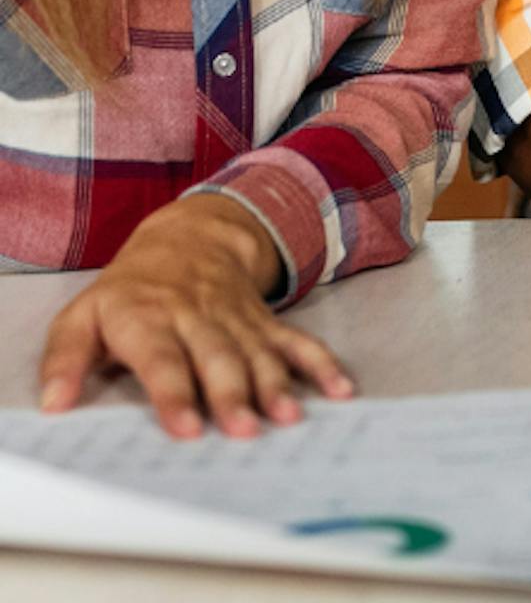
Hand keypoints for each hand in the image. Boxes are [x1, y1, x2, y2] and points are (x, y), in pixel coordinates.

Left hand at [37, 193, 353, 439]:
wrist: (191, 236)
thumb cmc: (128, 290)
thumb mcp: (82, 314)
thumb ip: (66, 357)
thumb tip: (54, 405)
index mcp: (149, 318)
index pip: (163, 359)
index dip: (174, 393)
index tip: (187, 429)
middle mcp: (198, 318)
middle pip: (218, 358)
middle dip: (233, 394)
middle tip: (244, 431)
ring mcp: (237, 319)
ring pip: (259, 352)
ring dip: (276, 384)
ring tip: (288, 417)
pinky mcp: (264, 322)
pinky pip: (296, 341)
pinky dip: (321, 364)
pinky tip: (340, 389)